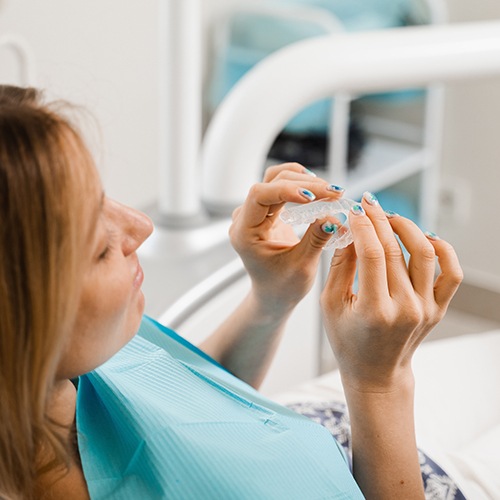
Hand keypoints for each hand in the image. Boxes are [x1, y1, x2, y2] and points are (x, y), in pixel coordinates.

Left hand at [230, 163, 342, 314]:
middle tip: (335, 194)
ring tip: (330, 191)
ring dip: (304, 180)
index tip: (313, 197)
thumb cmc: (282, 287)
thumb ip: (316, 239)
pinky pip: (280, 186)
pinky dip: (300, 184)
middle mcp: (245, 219)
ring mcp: (254, 213)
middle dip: (305, 184)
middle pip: (271, 183)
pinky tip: (318, 190)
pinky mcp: (266, 211)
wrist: (274, 295)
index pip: (259, 196)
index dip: (286, 190)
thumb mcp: (302, 266)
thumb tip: (334, 217)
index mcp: (245, 233)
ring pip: (276, 179)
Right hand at [320, 192, 462, 391]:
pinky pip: (450, 271)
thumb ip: (339, 266)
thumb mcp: (331, 304)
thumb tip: (348, 230)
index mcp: (374, 311)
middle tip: (368, 204)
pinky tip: (424, 237)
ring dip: (407, 227)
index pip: (371, 254)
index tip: (354, 210)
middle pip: (395, 249)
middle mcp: (405, 309)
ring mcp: (426, 309)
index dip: (363, 225)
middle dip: (379, 220)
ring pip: (424, 253)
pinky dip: (442, 249)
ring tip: (390, 218)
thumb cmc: (348, 341)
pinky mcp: (438, 309)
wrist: (376, 372)